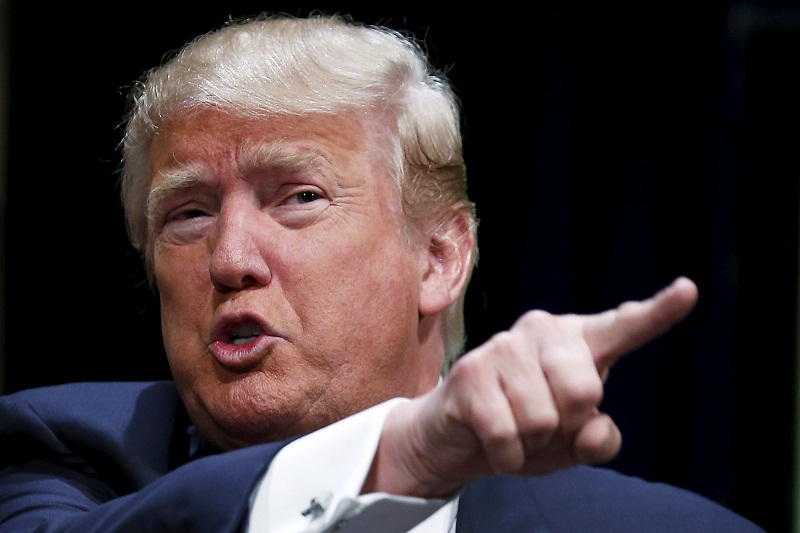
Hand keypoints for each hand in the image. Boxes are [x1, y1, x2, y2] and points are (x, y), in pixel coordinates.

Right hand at [364, 277, 698, 497]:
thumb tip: (594, 425)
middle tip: (542, 426)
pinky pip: (507, 435)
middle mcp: (542, 331)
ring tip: (514, 429)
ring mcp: (503, 347)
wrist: (458, 437)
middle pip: (583, 391)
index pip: (623, 327)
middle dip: (565, 425)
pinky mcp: (471, 373)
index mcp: (578, 342)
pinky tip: (494, 443)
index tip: (688, 289)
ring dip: (531, 444)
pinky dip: (507, 457)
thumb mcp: (572, 444)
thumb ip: (599, 439)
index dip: (659, 312)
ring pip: (542, 419)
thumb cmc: (525, 430)